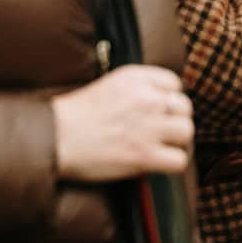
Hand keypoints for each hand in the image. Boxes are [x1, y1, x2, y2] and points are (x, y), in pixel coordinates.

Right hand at [52, 64, 193, 181]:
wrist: (54, 138)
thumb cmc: (73, 116)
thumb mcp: (107, 86)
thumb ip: (135, 89)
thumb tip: (159, 101)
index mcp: (135, 78)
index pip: (174, 83)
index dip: (168, 99)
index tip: (158, 110)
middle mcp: (146, 99)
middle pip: (185, 108)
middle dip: (175, 120)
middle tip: (160, 131)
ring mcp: (148, 127)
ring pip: (187, 132)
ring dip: (176, 142)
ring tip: (161, 147)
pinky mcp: (145, 155)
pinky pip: (180, 160)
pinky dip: (171, 164)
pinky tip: (158, 163)